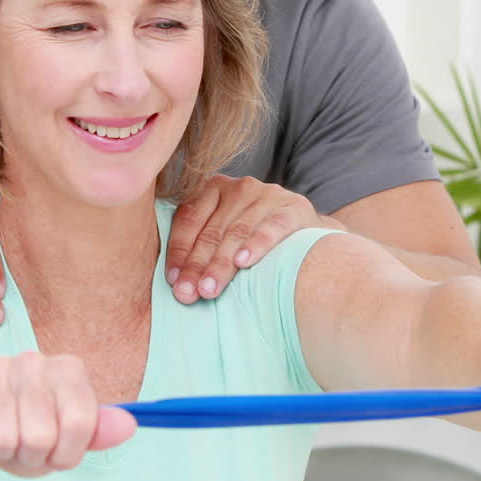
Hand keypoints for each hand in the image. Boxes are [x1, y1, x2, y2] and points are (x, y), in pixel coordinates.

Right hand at [0, 352, 135, 475]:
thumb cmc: (23, 428)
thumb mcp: (64, 438)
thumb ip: (95, 434)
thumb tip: (129, 425)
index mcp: (68, 369)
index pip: (81, 424)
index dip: (66, 455)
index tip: (57, 453)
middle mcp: (33, 359)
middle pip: (41, 436)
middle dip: (31, 456)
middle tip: (24, 446)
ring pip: (5, 439)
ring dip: (2, 454)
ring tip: (1, 440)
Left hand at [166, 175, 330, 303]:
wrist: (308, 239)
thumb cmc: (254, 240)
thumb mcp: (225, 235)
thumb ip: (200, 246)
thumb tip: (175, 282)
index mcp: (213, 188)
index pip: (188, 219)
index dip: (178, 251)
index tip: (172, 281)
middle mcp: (239, 187)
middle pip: (212, 230)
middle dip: (197, 265)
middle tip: (187, 293)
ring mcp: (267, 194)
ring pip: (237, 231)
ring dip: (221, 263)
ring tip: (210, 288)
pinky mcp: (293, 207)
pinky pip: (271, 227)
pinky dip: (256, 245)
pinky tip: (243, 263)